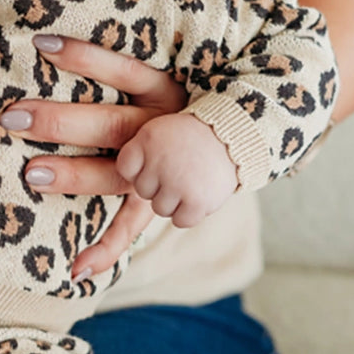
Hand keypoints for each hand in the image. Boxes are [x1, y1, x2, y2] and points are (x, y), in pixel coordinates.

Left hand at [0, 35, 186, 279]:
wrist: (241, 144)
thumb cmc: (184, 103)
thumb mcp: (167, 75)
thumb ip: (124, 71)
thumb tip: (54, 41)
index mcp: (166, 91)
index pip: (122, 69)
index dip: (83, 56)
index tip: (40, 42)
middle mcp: (165, 130)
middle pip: (109, 124)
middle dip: (58, 121)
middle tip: (11, 117)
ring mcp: (165, 171)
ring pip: (115, 174)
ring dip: (73, 176)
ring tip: (31, 175)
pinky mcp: (164, 203)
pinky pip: (132, 228)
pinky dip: (106, 248)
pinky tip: (76, 269)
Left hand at [116, 112, 237, 227]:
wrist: (233, 136)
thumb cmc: (190, 138)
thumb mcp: (159, 132)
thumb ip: (138, 155)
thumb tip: (120, 190)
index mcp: (146, 140)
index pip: (125, 169)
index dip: (140, 168)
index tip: (157, 159)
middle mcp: (159, 162)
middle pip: (142, 190)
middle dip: (159, 184)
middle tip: (179, 168)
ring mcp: (177, 183)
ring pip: (161, 208)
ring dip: (174, 200)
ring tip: (190, 179)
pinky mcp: (196, 201)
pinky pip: (180, 221)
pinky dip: (189, 213)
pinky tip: (198, 195)